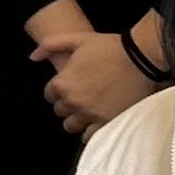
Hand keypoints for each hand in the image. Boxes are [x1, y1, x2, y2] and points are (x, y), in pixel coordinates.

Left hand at [37, 29, 163, 136]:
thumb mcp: (78, 38)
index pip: (49, 95)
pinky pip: (90, 136)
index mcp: (63, 83)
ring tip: (88, 109)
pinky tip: (96, 121)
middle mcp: (73, 102)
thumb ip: (50, 45)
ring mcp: (90, 115)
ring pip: (71, 126)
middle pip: (60, 111)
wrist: (142, 59)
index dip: (58, 90)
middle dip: (67, 104)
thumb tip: (33, 57)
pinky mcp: (107, 123)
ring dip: (77, 118)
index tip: (69, 85)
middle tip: (81, 96)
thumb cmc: (110, 47)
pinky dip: (90, 131)